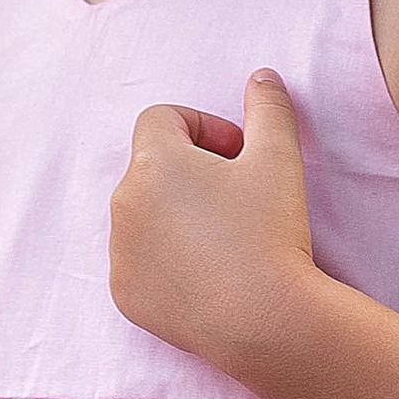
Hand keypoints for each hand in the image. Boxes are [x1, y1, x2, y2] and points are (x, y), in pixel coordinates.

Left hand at [109, 68, 318, 373]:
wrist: (265, 321)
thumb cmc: (271, 232)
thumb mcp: (279, 157)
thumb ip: (269, 107)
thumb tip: (262, 77)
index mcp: (153, 162)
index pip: (162, 118)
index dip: (203, 128)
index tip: (239, 153)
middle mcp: (123, 203)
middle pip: (152, 168)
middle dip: (191, 171)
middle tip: (239, 196)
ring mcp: (119, 253)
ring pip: (144, 216)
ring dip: (176, 215)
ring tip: (226, 239)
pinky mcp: (125, 294)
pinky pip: (140, 263)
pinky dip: (167, 261)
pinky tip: (210, 275)